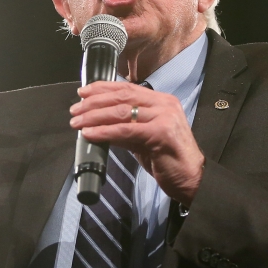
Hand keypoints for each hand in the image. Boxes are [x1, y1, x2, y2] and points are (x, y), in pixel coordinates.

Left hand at [70, 81, 205, 206]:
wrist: (192, 179)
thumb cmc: (168, 159)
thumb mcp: (143, 138)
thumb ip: (125, 128)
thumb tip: (98, 124)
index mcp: (162, 101)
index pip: (127, 88)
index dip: (102, 88)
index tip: (83, 93)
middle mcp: (164, 104)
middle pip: (122, 96)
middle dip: (94, 102)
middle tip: (75, 110)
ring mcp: (164, 117)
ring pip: (121, 112)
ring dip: (94, 116)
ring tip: (77, 122)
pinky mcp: (161, 133)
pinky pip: (125, 130)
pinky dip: (104, 131)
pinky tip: (90, 134)